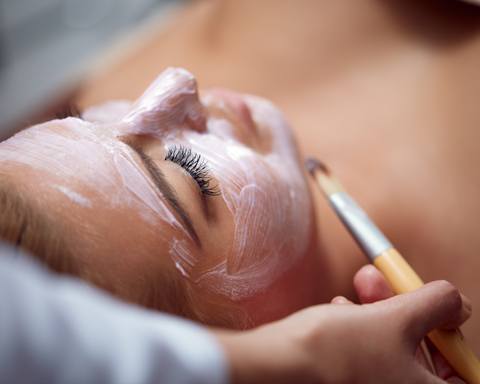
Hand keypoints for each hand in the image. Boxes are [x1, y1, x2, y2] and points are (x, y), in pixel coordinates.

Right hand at [214, 271, 470, 383]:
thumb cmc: (337, 352)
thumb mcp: (396, 318)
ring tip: (361, 284)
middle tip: (394, 284)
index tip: (442, 320)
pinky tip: (341, 307)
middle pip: (421, 358)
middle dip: (407, 312)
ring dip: (378, 311)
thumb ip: (436, 305)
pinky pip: (364, 355)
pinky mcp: (344, 382)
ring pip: (388, 350)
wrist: (277, 365)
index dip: (454, 345)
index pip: (461, 378)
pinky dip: (358, 328)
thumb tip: (456, 302)